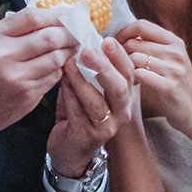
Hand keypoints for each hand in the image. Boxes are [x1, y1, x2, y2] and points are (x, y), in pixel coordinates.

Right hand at [0, 7, 75, 155]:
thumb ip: (16, 29)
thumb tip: (51, 16)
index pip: (33, 17)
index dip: (55, 14)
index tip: (66, 14)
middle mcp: (5, 56)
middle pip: (50, 37)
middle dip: (69, 33)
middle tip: (75, 32)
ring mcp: (18, 77)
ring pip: (57, 57)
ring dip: (68, 51)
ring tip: (70, 48)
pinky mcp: (28, 95)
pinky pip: (54, 76)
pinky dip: (59, 69)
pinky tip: (57, 66)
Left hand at [48, 36, 137, 178]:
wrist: (70, 152)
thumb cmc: (78, 115)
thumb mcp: (88, 90)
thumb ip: (88, 70)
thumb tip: (80, 40)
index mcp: (123, 98)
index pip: (129, 74)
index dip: (120, 57)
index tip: (107, 39)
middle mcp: (120, 113)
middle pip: (120, 89)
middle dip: (105, 67)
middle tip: (89, 50)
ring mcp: (105, 128)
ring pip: (97, 102)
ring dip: (82, 81)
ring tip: (69, 64)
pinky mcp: (87, 137)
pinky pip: (78, 113)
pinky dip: (69, 95)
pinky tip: (61, 82)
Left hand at [115, 20, 191, 135]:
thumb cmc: (177, 85)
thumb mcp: (170, 59)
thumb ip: (152, 46)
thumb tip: (122, 36)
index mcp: (174, 41)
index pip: (141, 25)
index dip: (122, 33)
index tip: (115, 45)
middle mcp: (175, 51)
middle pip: (133, 42)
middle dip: (119, 54)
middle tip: (117, 65)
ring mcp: (173, 68)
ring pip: (134, 58)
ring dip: (125, 68)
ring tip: (127, 76)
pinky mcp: (169, 86)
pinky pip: (139, 75)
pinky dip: (131, 80)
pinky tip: (134, 85)